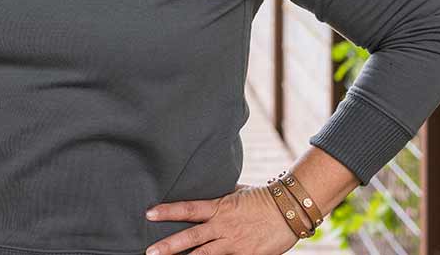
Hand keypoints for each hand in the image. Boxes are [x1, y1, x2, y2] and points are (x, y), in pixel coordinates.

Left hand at [143, 183, 300, 254]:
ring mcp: (234, 244)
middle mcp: (224, 227)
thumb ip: (221, 196)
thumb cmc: (264, 198)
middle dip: (169, 246)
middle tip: (149, 252)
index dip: (168, 211)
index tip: (149, 213)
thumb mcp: (238, 192)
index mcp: (220, 207)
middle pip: (191, 238)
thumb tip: (207, 191)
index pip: (188, 208)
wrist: (290, 210)